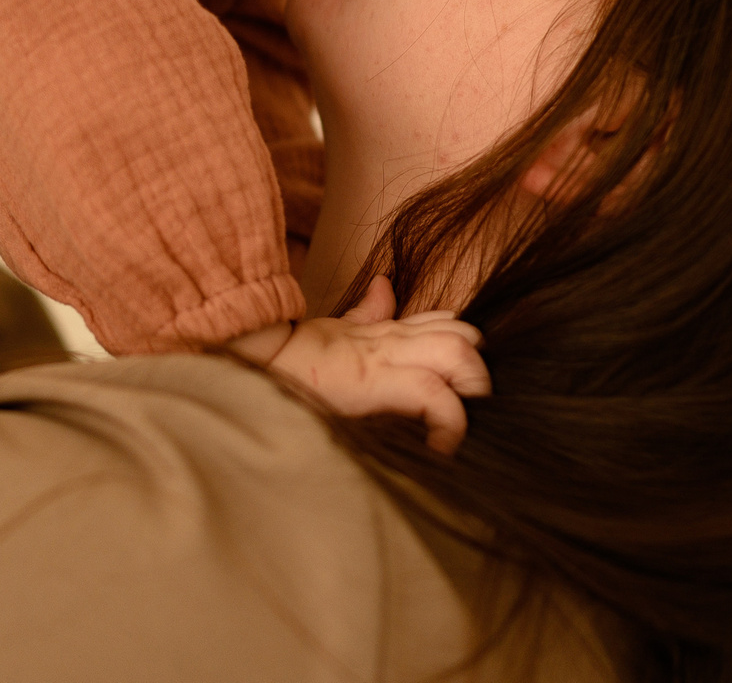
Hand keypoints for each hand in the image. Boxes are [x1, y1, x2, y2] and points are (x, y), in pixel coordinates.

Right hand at [258, 277, 490, 454]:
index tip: (465, 384)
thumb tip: (385, 285)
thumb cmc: (288, 359)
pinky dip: (449, 422)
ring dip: (472, 388)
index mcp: (385, 331)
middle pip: (464, 333)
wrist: (252, 362)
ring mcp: (385, 358)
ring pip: (459, 354)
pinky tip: (440, 445)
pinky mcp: (375, 383)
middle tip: (469, 409)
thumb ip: (365, 311)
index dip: (465, 345)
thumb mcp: (335, 330)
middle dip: (479, 368)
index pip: (445, 323)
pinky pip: (433, 395)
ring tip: (461, 423)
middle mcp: (393, 340)